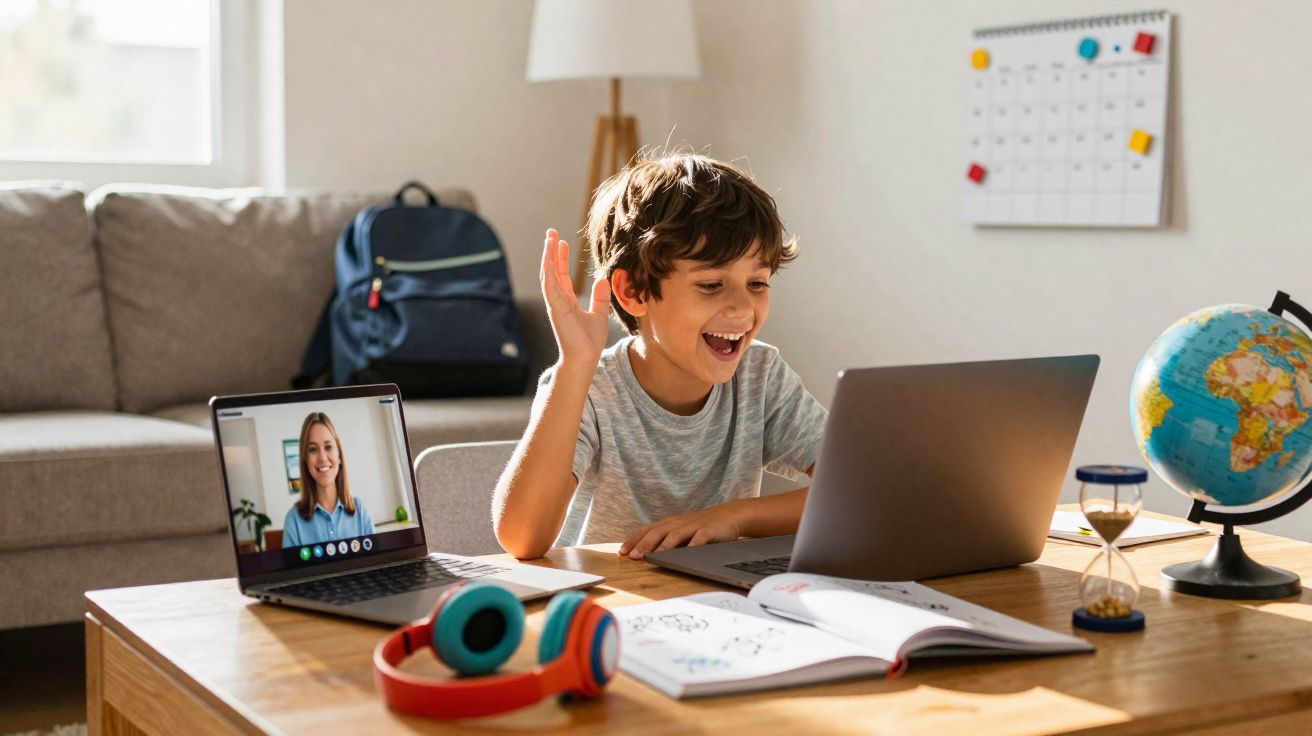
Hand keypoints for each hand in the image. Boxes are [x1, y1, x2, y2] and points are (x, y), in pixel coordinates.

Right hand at [540, 229, 610, 365]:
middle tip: (551, 233)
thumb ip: (600, 298)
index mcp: (567, 301)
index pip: (561, 275)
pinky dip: (548, 271)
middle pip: (552, 271)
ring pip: (548, 275)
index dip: (560, 258)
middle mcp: (558, 300)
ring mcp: (555, 304)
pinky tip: (548, 257)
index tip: (561, 242)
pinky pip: (549, 286)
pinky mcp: (555, 308)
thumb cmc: (590, 341)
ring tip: (549, 238)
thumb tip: (603, 280)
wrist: (586, 357)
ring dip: (547, 256)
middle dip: (551, 252)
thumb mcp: (599, 314)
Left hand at [619, 503, 743, 558]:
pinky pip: (700, 538)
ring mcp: (694, 526)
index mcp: (670, 524)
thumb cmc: (702, 526)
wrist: (730, 515)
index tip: (622, 552)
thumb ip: (666, 539)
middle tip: (633, 557)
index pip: (647, 530)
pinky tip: (688, 553)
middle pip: (658, 532)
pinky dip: (693, 545)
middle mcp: (678, 523)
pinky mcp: (709, 530)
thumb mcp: (681, 531)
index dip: (633, 540)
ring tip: (654, 555)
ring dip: (664, 545)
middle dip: (644, 544)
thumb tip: (645, 554)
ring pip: (676, 535)